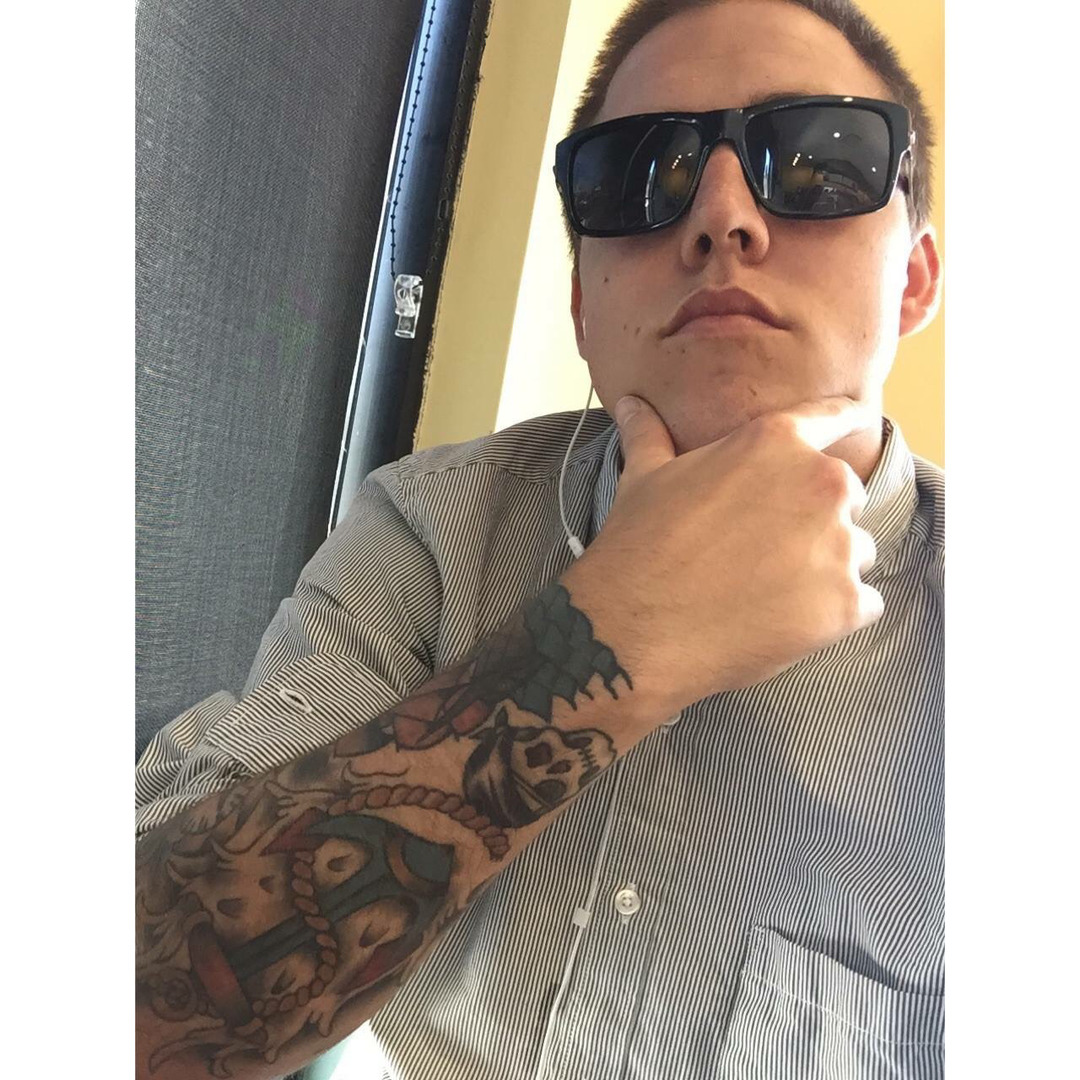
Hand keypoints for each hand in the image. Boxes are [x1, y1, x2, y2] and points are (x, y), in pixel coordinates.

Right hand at [559, 394, 882, 713]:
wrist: (637, 629)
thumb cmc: (640, 547)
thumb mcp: (643, 478)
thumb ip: (650, 434)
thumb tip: (629, 403)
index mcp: (775, 443)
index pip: (833, 416)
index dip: (845, 418)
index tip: (858, 417)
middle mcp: (820, 484)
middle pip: (846, 498)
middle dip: (816, 520)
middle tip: (765, 551)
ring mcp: (840, 546)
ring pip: (857, 553)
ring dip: (826, 571)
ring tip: (769, 591)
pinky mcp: (847, 603)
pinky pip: (863, 604)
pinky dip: (833, 615)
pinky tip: (784, 622)